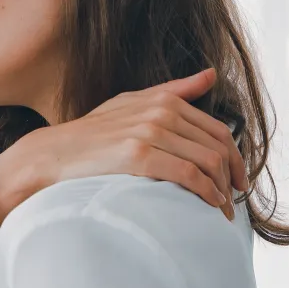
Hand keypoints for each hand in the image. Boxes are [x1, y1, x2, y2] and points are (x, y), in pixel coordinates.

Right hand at [0, 68, 248, 222]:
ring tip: (220, 211)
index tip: (237, 182)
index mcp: (163, 101)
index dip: (235, 158)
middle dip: (231, 177)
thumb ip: (172, 91)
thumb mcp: (129, 105)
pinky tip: (207, 207)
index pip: (217, 131)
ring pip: (207, 162)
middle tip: (233, 201)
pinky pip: (188, 175)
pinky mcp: (138, 156)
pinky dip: (205, 193)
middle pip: (217, 147)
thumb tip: (210, 76)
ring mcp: (149, 132)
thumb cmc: (90, 136)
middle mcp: (160, 112)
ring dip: (221, 191)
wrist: (51, 155)